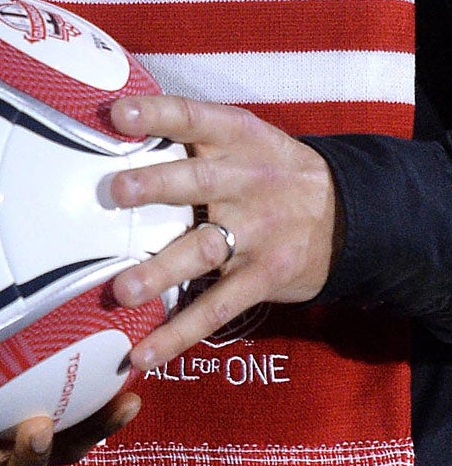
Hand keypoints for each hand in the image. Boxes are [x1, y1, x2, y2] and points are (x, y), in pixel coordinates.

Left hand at [107, 93, 339, 370]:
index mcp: (237, 140)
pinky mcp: (262, 278)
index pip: (194, 118)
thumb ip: (192, 133)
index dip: (158, 113)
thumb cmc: (273, 170)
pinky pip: (217, 307)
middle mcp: (246, 183)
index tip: (120, 113)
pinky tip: (144, 352)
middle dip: (157, 186)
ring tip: (123, 290)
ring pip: (204, 251)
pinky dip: (180, 333)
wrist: (351, 214)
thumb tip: (114, 117)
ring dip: (162, 270)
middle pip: (199, 183)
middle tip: (116, 192)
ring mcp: (256, 233)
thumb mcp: (246, 137)